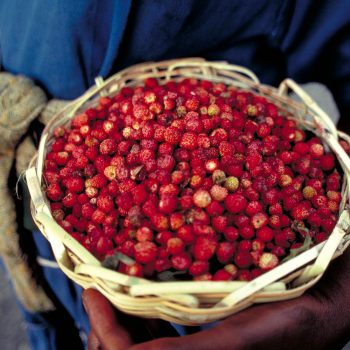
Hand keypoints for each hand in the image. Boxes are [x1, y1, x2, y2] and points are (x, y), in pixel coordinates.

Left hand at [83, 247, 349, 349]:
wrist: (318, 309)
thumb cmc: (288, 323)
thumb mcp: (240, 340)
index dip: (105, 332)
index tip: (92, 292)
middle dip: (105, 327)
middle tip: (97, 291)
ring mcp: (196, 348)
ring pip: (140, 340)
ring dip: (122, 319)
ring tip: (112, 291)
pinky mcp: (203, 335)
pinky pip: (161, 329)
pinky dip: (145, 313)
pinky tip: (143, 295)